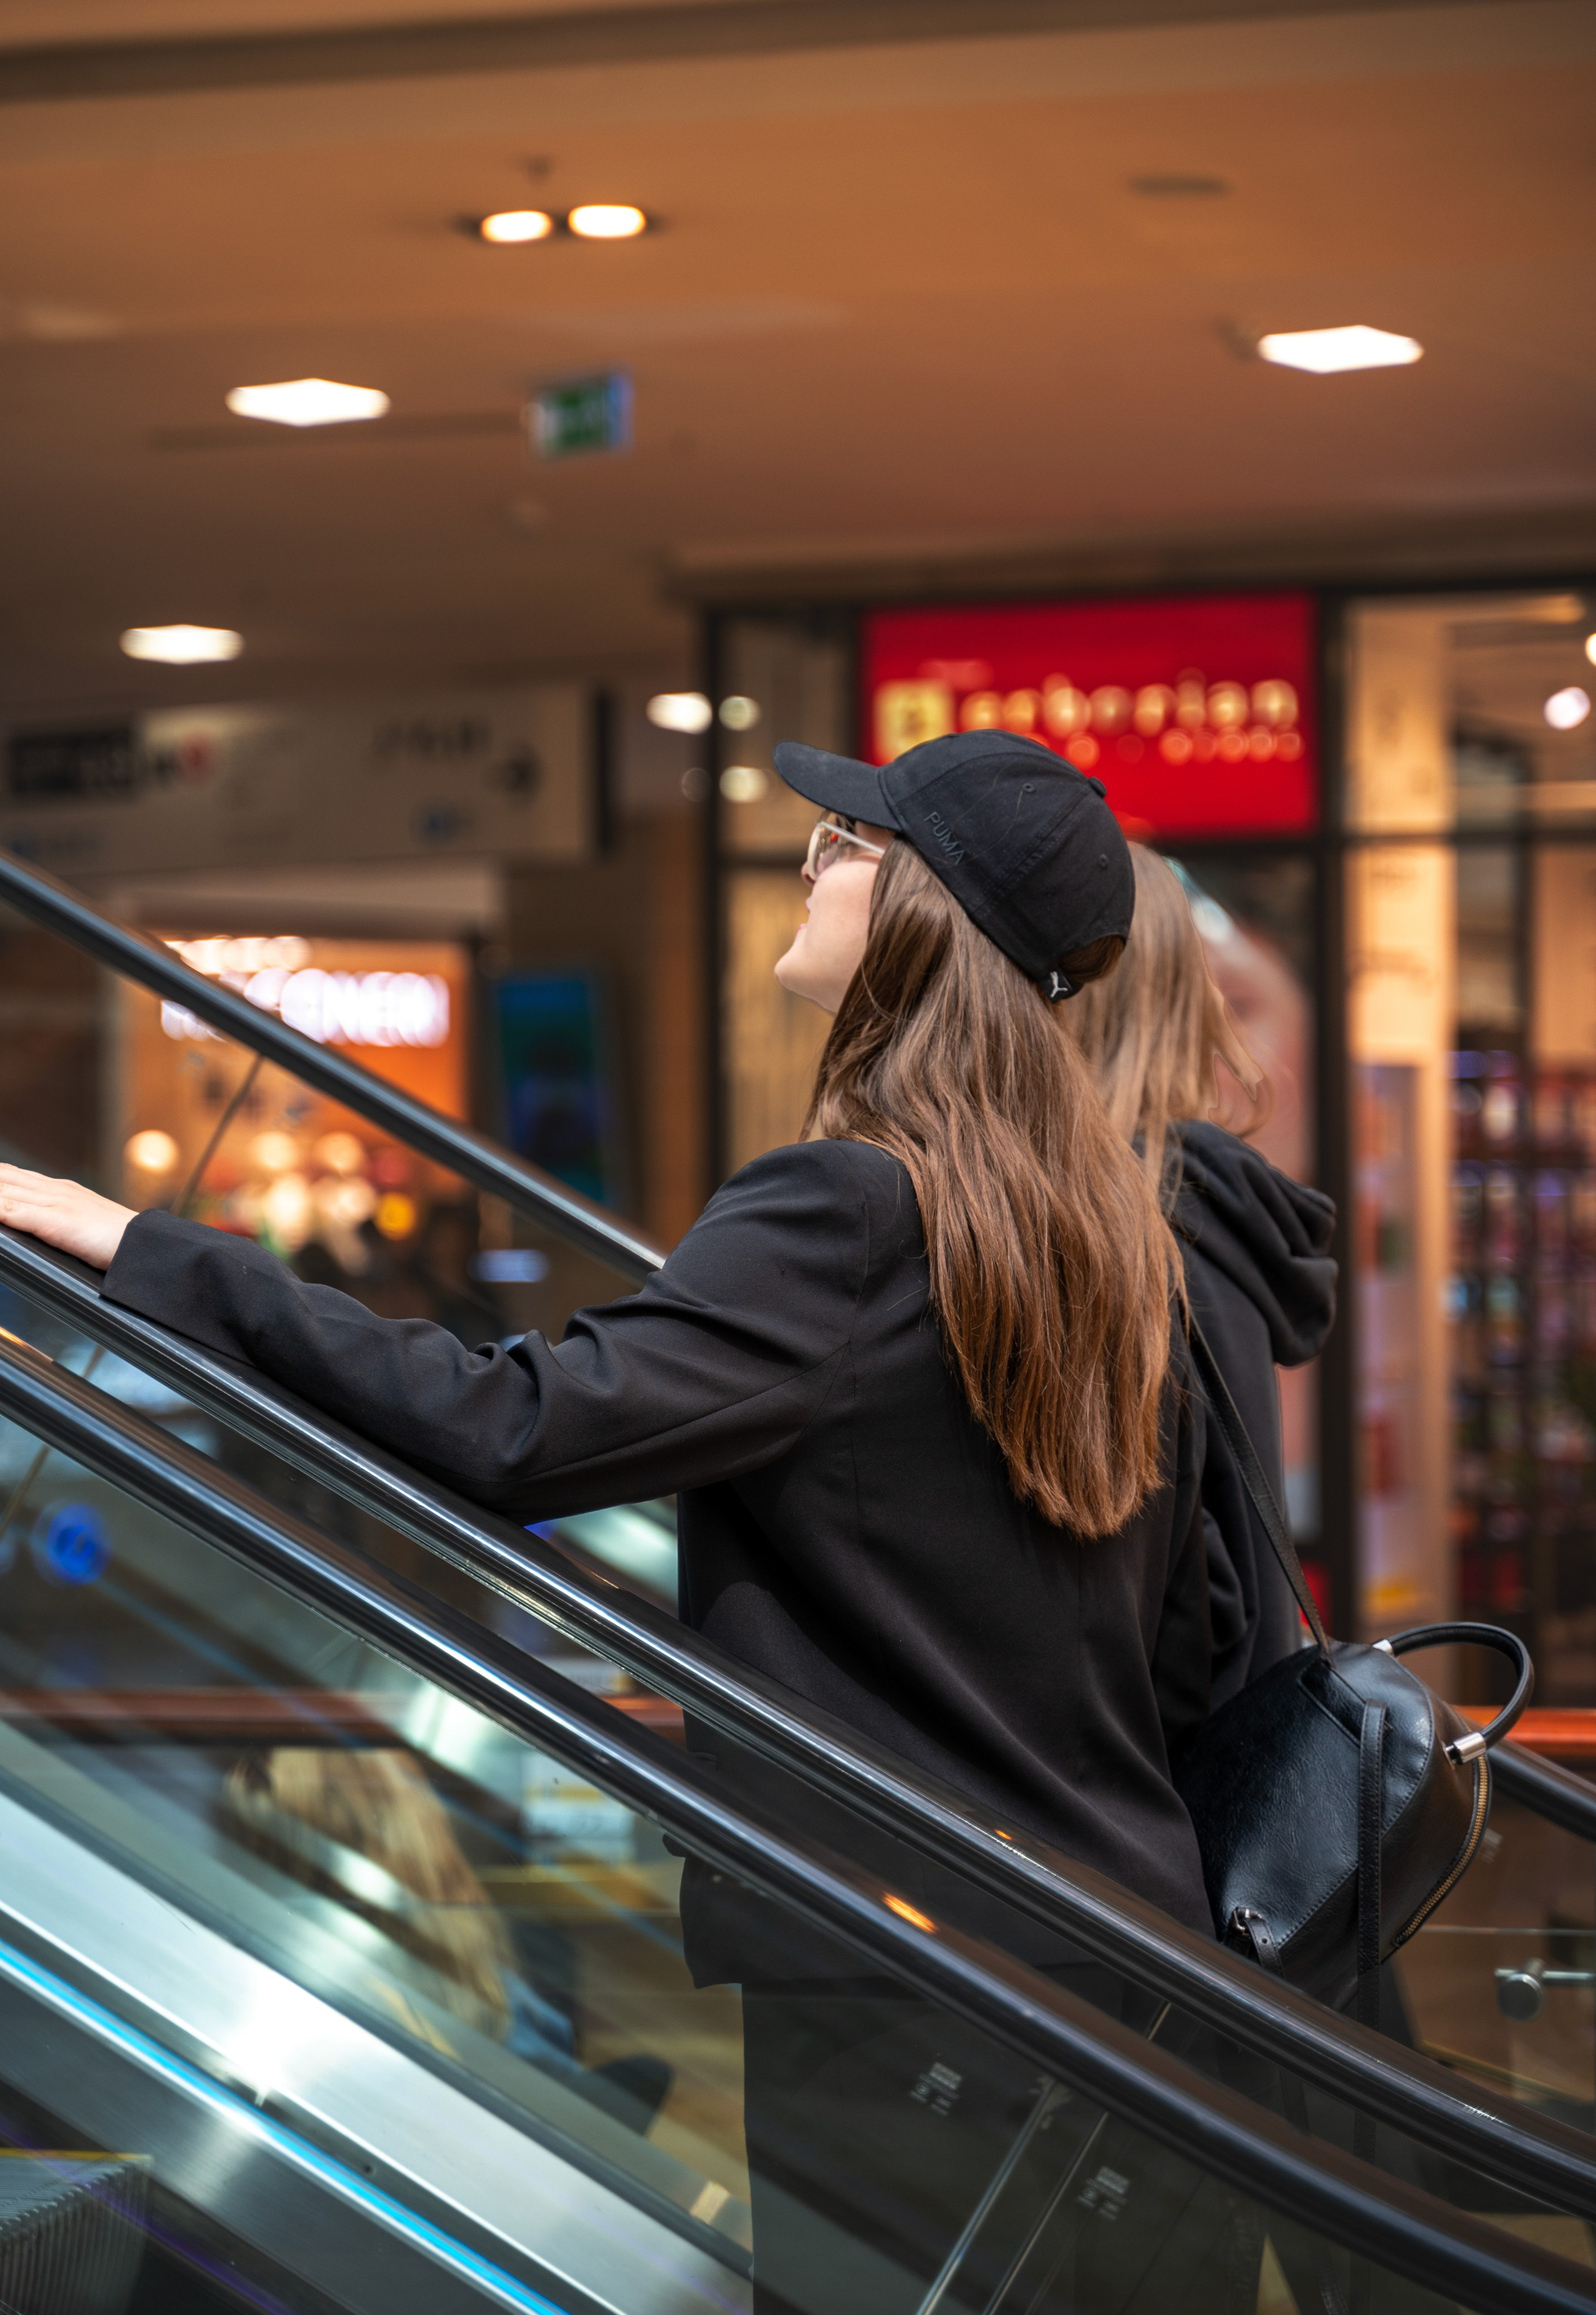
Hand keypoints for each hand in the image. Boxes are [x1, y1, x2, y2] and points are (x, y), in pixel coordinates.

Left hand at [0, 1165, 136, 1269]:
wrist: (146, 1245)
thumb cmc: (119, 1241)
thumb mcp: (84, 1224)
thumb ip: (59, 1220)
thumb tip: (40, 1224)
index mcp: (61, 1190)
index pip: (12, 1175)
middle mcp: (54, 1190)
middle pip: (3, 1177)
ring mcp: (55, 1203)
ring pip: (5, 1189)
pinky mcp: (56, 1220)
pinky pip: (15, 1211)